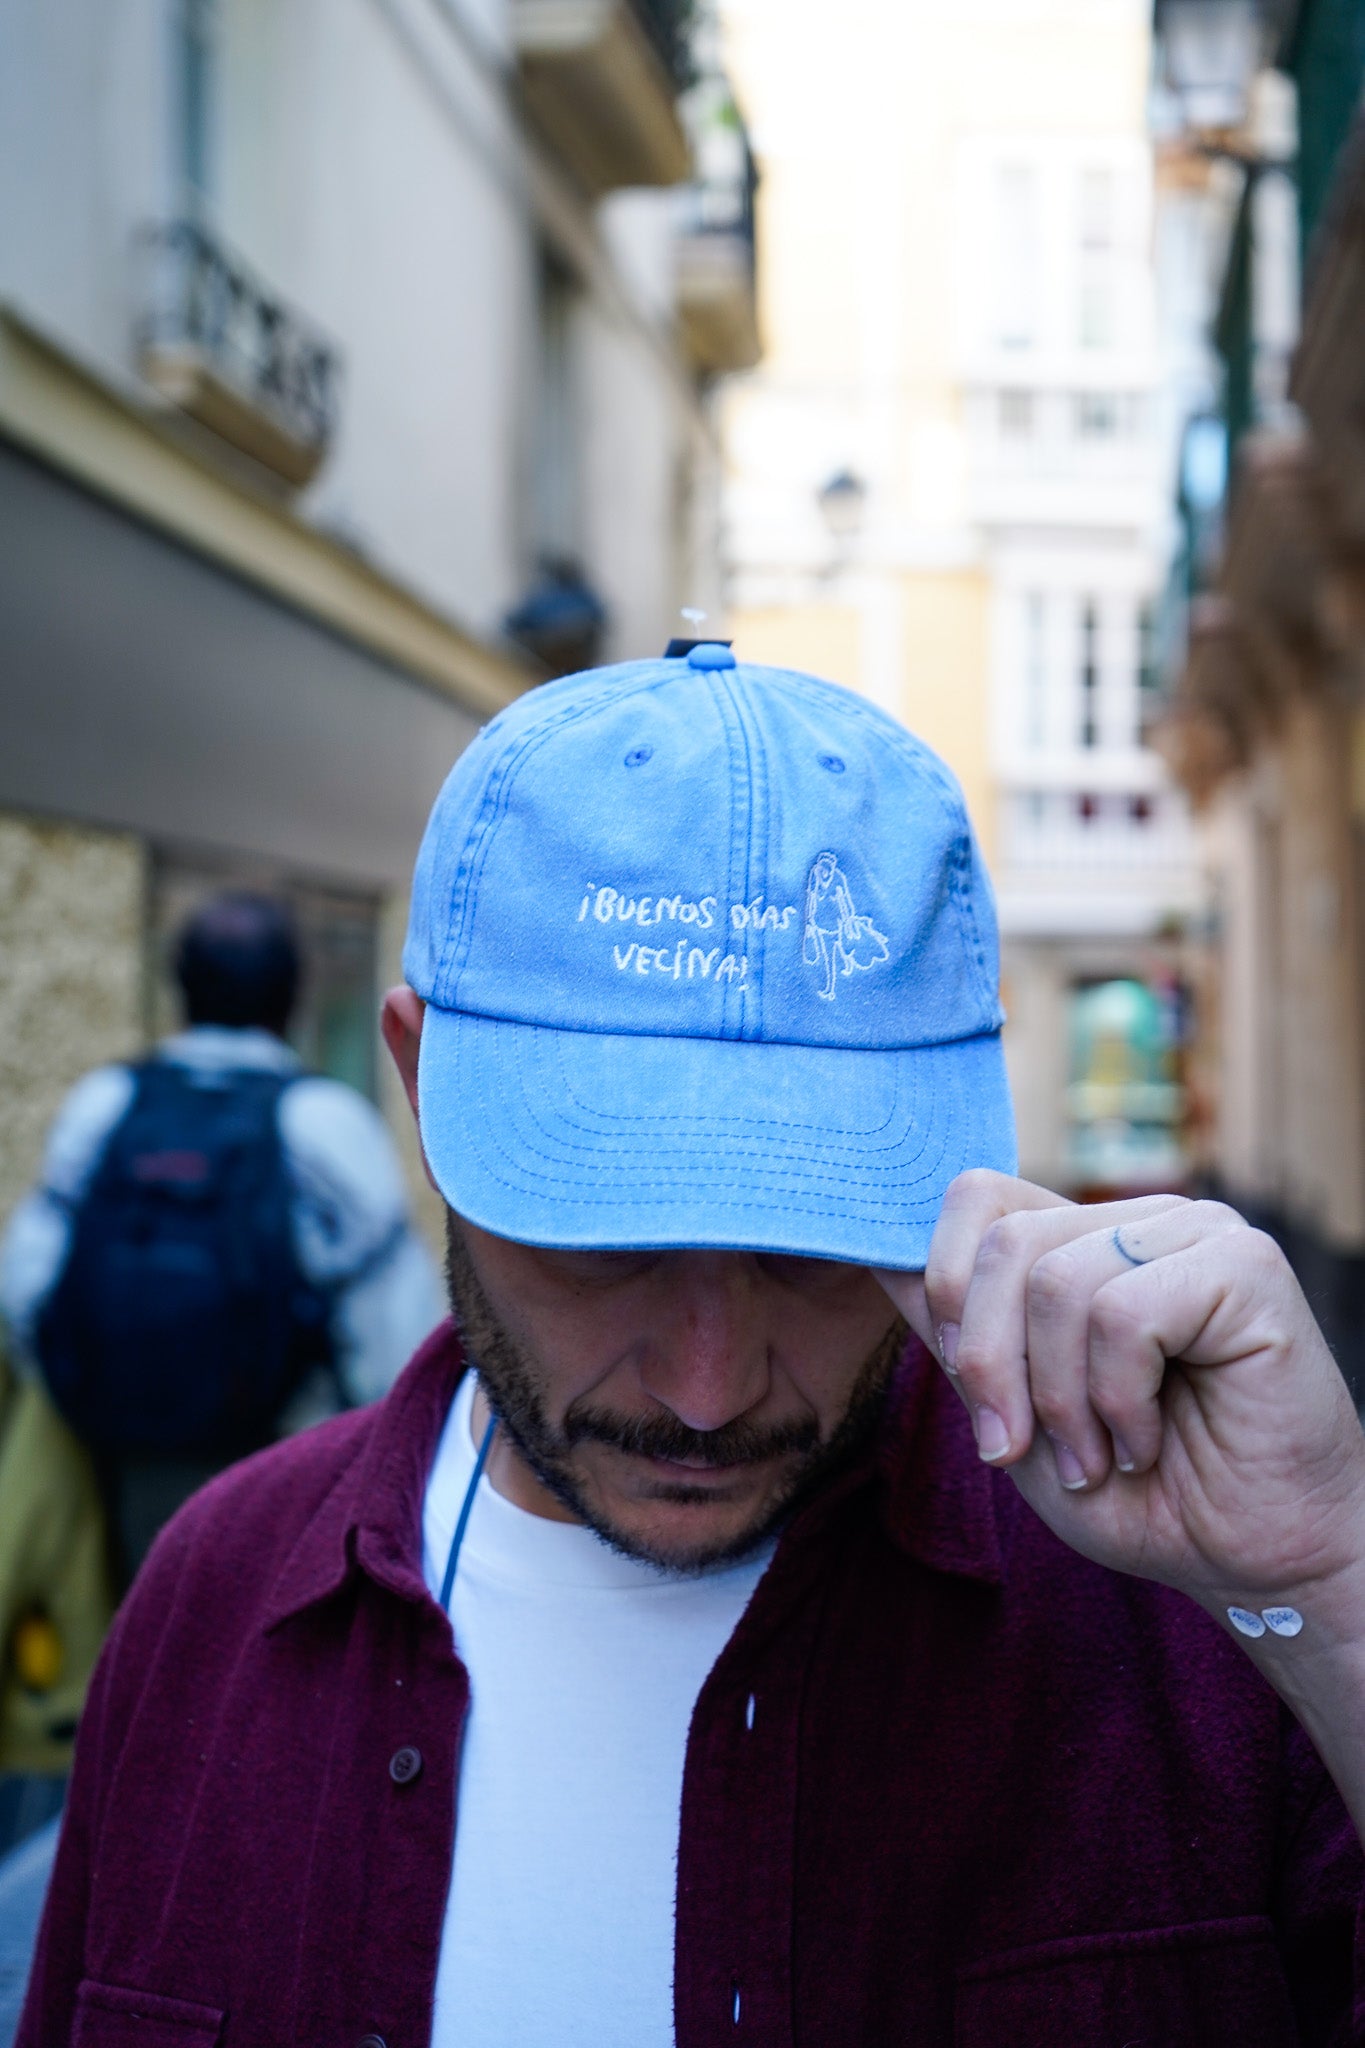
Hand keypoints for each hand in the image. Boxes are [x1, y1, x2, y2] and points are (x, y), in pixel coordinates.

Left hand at [874, 1172, 1364, 1619]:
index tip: (979, 1396)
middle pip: (1002, 1242)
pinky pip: (1122, 1314)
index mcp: (1084, 1241)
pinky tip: (1150, 1440)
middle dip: (992, 1367)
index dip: (947, 1289)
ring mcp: (1195, 1232)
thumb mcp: (1019, 1419)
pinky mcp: (1244, 1267)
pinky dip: (1118, 1401)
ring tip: (1100, 1455)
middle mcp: (1137, 1219)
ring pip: (1055, 1282)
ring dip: (1061, 1400)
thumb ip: (961, 1341)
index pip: (976, 1197)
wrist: (1254, 1562)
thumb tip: (875, 1259)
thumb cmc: (1145, 1494)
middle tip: (1023, 1449)